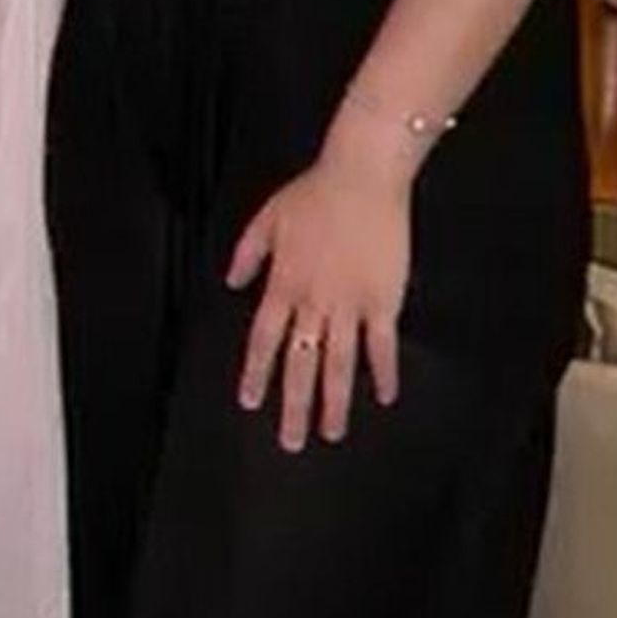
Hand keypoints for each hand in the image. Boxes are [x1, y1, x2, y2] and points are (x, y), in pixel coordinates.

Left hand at [226, 143, 411, 449]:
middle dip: (294, 406)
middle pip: (300, 363)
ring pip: (339, 364)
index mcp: (284, 283)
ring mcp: (350, 304)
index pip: (264, 339)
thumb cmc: (316, 191)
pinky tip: (384, 395)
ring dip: (334, 401)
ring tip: (332, 433)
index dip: (256, 372)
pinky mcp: (384, 299)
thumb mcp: (268, 217)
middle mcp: (314, 301)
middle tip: (291, 442)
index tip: (251, 402)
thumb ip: (248, 253)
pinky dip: (384, 371)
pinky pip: (382, 344)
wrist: (363, 175)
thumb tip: (232, 282)